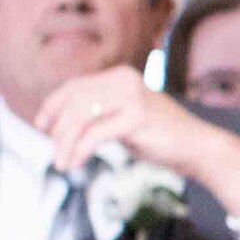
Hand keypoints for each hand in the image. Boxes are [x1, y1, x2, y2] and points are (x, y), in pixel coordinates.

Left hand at [37, 67, 239, 227]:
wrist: (197, 147)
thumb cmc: (161, 137)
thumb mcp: (124, 117)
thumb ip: (100, 114)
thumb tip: (61, 125)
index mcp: (119, 76)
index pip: (74, 86)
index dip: (53, 106)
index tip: (42, 126)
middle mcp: (124, 80)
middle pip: (74, 101)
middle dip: (58, 129)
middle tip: (55, 153)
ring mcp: (131, 97)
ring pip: (80, 116)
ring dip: (66, 143)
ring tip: (63, 163)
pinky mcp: (136, 117)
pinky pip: (95, 134)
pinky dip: (80, 150)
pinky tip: (78, 162)